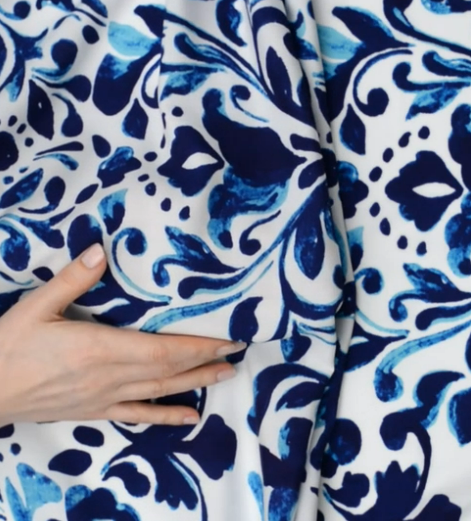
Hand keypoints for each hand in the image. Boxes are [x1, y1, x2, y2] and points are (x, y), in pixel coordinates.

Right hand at [0, 244, 244, 426]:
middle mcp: (109, 376)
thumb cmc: (8, 346)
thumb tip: (101, 251)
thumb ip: (71, 279)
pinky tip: (188, 418)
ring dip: (195, 383)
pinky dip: (165, 416)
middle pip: (168, 369)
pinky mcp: (95, 411)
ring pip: (160, 391)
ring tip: (225, 376)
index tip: (227, 338)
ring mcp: (105, 397)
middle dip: (206, 359)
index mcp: (99, 348)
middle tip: (237, 352)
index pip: (161, 349)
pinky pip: (137, 415)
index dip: (198, 345)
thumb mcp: (36, 306)